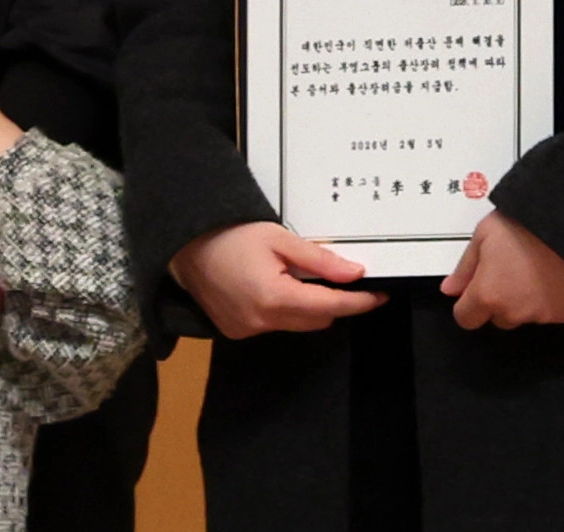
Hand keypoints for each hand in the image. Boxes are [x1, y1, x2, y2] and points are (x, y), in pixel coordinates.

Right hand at [168, 222, 385, 338]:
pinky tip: (272, 285)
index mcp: (274, 297)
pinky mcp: (236, 331)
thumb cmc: (229, 234)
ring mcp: (247, 330)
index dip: (358, 302)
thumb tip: (354, 273)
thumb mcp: (278, 238)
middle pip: (316, 320)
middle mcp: (261, 322)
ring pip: (296, 324)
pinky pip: (273, 325)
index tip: (379, 295)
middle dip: (332, 301)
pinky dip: (282, 310)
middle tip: (338, 276)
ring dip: (306, 306)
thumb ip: (319, 259)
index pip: (330, 306)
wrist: (184, 243)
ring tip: (297, 276)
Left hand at [441, 211, 563, 329]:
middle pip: (498, 318)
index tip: (477, 288)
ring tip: (534, 270)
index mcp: (488, 294)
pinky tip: (554, 276)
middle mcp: (514, 312)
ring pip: (525, 316)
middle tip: (510, 271)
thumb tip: (450, 290)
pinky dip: (550, 300)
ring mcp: (543, 316)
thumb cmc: (525, 224)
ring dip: (525, 301)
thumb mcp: (484, 234)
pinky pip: (552, 313)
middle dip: (499, 301)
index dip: (468, 304)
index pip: (466, 318)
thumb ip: (465, 267)